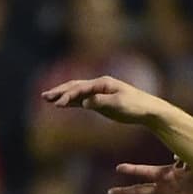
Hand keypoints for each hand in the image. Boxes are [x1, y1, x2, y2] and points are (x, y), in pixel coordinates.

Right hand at [41, 75, 156, 124]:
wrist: (148, 110)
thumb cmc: (136, 106)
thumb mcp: (119, 104)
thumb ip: (101, 102)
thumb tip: (84, 102)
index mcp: (103, 83)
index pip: (81, 88)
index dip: (68, 95)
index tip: (58, 104)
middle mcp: (98, 85)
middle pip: (75, 86)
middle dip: (59, 91)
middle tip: (44, 96)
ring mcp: (98, 93)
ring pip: (76, 92)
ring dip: (62, 95)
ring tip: (47, 98)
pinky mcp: (99, 102)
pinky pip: (81, 100)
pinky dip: (70, 102)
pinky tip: (61, 105)